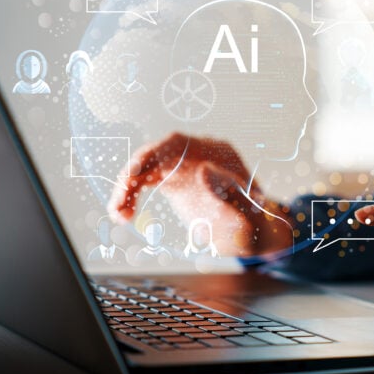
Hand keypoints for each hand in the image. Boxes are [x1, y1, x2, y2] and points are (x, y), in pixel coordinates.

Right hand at [109, 132, 292, 256]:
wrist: (253, 231)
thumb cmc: (255, 220)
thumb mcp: (250, 209)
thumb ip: (232, 191)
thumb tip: (203, 170)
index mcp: (219, 152)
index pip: (180, 143)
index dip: (154, 153)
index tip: (135, 173)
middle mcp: (197, 153)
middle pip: (157, 152)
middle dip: (132, 172)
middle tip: (119, 201)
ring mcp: (184, 165)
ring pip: (146, 168)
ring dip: (126, 189)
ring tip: (118, 215)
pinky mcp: (173, 180)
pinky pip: (145, 183)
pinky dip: (131, 197)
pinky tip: (123, 215)